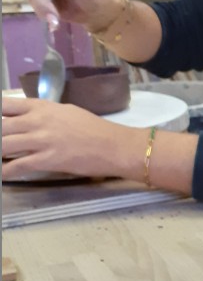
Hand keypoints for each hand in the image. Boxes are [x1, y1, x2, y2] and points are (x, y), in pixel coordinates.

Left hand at [2, 95, 140, 180]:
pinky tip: (4, 175)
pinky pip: (17, 166)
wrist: (114, 146)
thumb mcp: (66, 112)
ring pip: (3, 146)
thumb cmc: (94, 129)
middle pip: (0, 127)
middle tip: (0, 145)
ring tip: (0, 158)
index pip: (5, 105)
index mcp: (42, 107)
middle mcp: (38, 121)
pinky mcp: (47, 160)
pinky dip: (6, 172)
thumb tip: (29, 120)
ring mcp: (42, 140)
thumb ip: (44, 114)